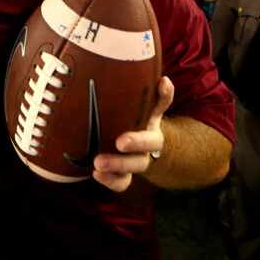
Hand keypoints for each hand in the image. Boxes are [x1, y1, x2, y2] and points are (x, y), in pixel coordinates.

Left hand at [93, 76, 174, 191]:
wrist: (137, 149)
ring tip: (97, 164)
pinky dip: (111, 180)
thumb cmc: (131, 120)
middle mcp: (148, 142)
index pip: (161, 105)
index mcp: (151, 119)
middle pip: (149, 144)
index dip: (163, 94)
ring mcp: (137, 160)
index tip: (161, 83)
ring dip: (118, 165)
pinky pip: (122, 181)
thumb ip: (150, 92)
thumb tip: (163, 78)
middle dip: (136, 142)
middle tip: (120, 141)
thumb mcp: (141, 105)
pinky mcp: (125, 174)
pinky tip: (96, 174)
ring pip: (134, 167)